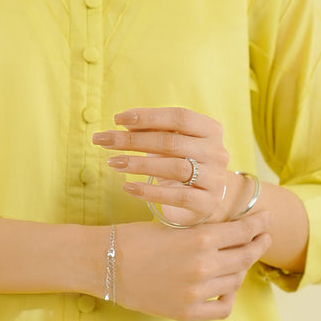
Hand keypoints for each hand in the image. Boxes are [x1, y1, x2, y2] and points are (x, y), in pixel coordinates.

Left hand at [93, 107, 231, 225]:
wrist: (203, 201)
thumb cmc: (181, 164)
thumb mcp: (169, 145)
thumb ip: (151, 131)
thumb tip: (123, 122)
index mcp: (210, 130)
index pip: (179, 117)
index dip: (147, 116)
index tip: (116, 119)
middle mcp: (217, 152)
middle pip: (172, 142)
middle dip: (133, 140)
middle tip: (103, 140)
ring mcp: (215, 179)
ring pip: (174, 168)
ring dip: (139, 164)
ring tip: (113, 162)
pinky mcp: (207, 204)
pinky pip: (177, 196)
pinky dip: (149, 191)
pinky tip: (127, 187)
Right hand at [113, 212, 271, 320]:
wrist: (105, 263)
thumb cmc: (135, 238)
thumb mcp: (174, 227)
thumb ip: (205, 232)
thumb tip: (232, 233)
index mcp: (201, 239)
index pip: (243, 231)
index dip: (259, 224)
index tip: (267, 220)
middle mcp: (204, 266)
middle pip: (245, 256)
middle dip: (258, 244)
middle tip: (264, 238)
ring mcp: (197, 292)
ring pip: (235, 281)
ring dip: (241, 268)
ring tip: (239, 260)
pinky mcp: (187, 311)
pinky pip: (223, 307)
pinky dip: (229, 297)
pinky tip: (225, 287)